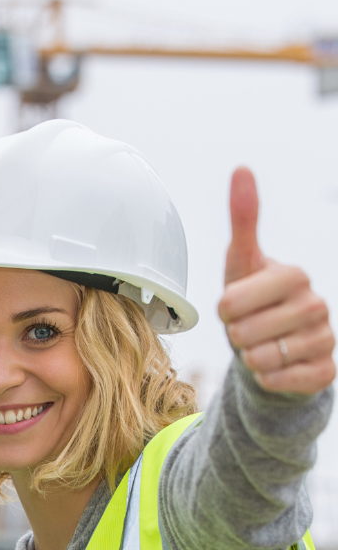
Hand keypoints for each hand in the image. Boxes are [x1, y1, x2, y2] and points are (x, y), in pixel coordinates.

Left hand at [217, 167, 334, 394]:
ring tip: (261, 346)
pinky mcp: (325, 372)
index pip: (230, 301)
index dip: (224, 310)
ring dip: (249, 358)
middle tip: (248, 328)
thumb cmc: (254, 303)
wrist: (274, 348)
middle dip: (234, 335)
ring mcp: (325, 339)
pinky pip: (279, 381)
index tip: (237, 305)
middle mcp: (316, 304)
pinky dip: (267, 378)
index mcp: (294, 275)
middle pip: (241, 332)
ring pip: (260, 358)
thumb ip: (243, 220)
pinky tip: (274, 367)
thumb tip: (242, 168)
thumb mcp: (242, 263)